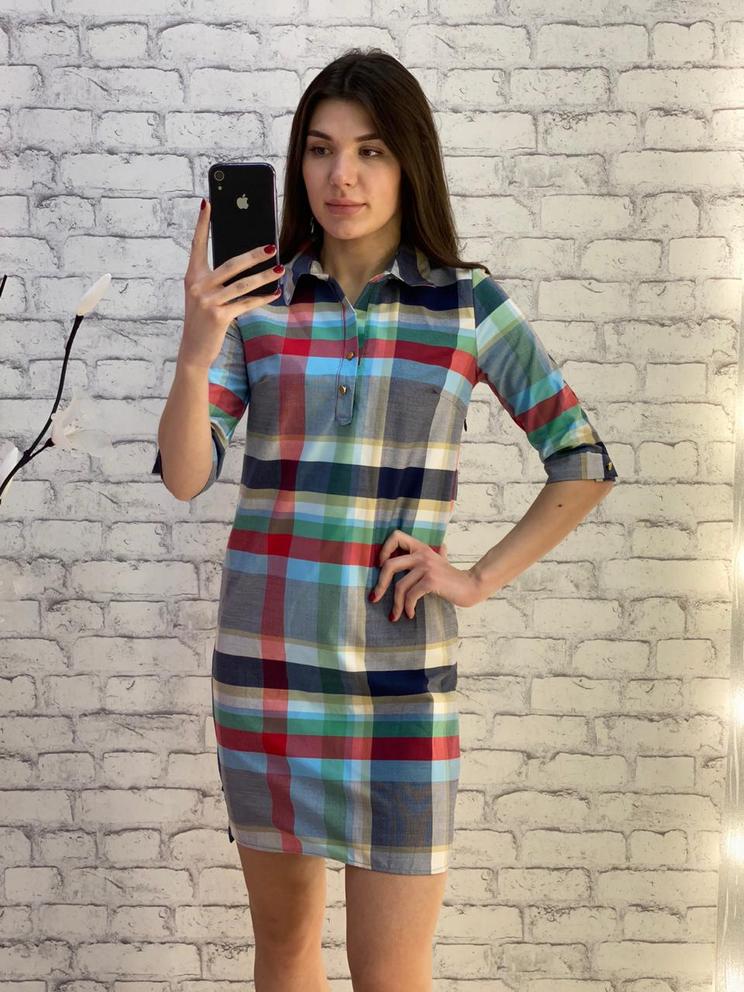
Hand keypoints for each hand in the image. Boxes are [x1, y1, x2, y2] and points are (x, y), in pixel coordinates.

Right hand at [179, 197, 282, 368]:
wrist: (193, 350)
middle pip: (231, 264)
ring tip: (280, 269)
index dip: (203, 224)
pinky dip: (262, 298)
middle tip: (271, 246)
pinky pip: (246, 303)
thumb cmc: (202, 319)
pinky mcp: (220, 316)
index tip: (208, 203)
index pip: (197, 244)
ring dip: (264, 277)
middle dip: (253, 255)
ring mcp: (208, 301)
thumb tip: (243, 263)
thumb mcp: (203, 296)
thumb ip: (216, 279)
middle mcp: (198, 286)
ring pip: (242, 284)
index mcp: (192, 276)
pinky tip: (275, 292)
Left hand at [368, 529, 481, 620]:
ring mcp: (426, 567)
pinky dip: (408, 607)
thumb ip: (440, 554)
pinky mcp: (431, 580)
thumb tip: (443, 546)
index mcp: (421, 548)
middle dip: (379, 584)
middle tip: (375, 598)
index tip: (381, 566)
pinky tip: (410, 614)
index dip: (384, 550)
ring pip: (400, 586)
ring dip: (396, 604)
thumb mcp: (444, 562)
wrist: (471, 586)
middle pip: (389, 565)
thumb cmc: (455, 577)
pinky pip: (411, 595)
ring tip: (396, 615)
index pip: (396, 536)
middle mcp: (422, 554)